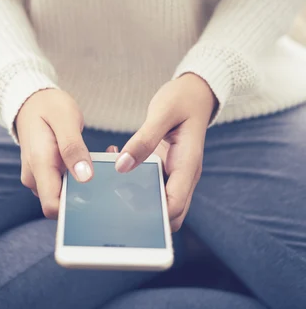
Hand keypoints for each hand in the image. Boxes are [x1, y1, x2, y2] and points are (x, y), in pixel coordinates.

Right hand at [16, 89, 92, 218]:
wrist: (30, 101)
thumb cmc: (49, 106)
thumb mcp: (65, 119)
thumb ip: (73, 147)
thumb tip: (84, 177)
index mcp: (39, 163)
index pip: (52, 206)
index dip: (75, 208)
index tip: (98, 192)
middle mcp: (35, 176)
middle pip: (62, 203)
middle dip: (87, 192)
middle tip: (108, 167)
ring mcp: (39, 177)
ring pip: (65, 193)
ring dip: (86, 182)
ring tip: (105, 157)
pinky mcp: (45, 174)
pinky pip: (64, 183)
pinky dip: (80, 175)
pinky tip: (93, 159)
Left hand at [114, 74, 217, 230]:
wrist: (196, 93)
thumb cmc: (183, 100)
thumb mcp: (163, 112)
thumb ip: (144, 139)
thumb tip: (123, 166)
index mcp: (188, 165)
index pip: (175, 206)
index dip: (154, 215)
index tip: (126, 210)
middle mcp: (184, 175)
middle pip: (169, 215)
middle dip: (145, 214)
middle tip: (114, 199)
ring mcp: (176, 173)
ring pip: (160, 202)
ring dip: (137, 198)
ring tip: (112, 179)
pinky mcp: (166, 168)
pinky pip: (152, 185)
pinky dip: (135, 181)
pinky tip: (117, 162)